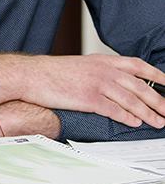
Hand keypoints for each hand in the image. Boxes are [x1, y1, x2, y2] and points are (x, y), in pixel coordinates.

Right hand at [0, 53, 164, 128]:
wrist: (31, 75)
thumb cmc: (51, 72)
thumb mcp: (81, 65)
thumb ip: (100, 70)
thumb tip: (114, 82)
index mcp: (102, 60)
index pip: (138, 66)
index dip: (157, 75)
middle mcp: (104, 71)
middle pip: (140, 86)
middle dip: (159, 101)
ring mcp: (97, 84)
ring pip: (131, 100)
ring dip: (148, 113)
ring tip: (158, 122)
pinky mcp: (89, 98)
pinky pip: (115, 110)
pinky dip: (128, 117)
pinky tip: (135, 123)